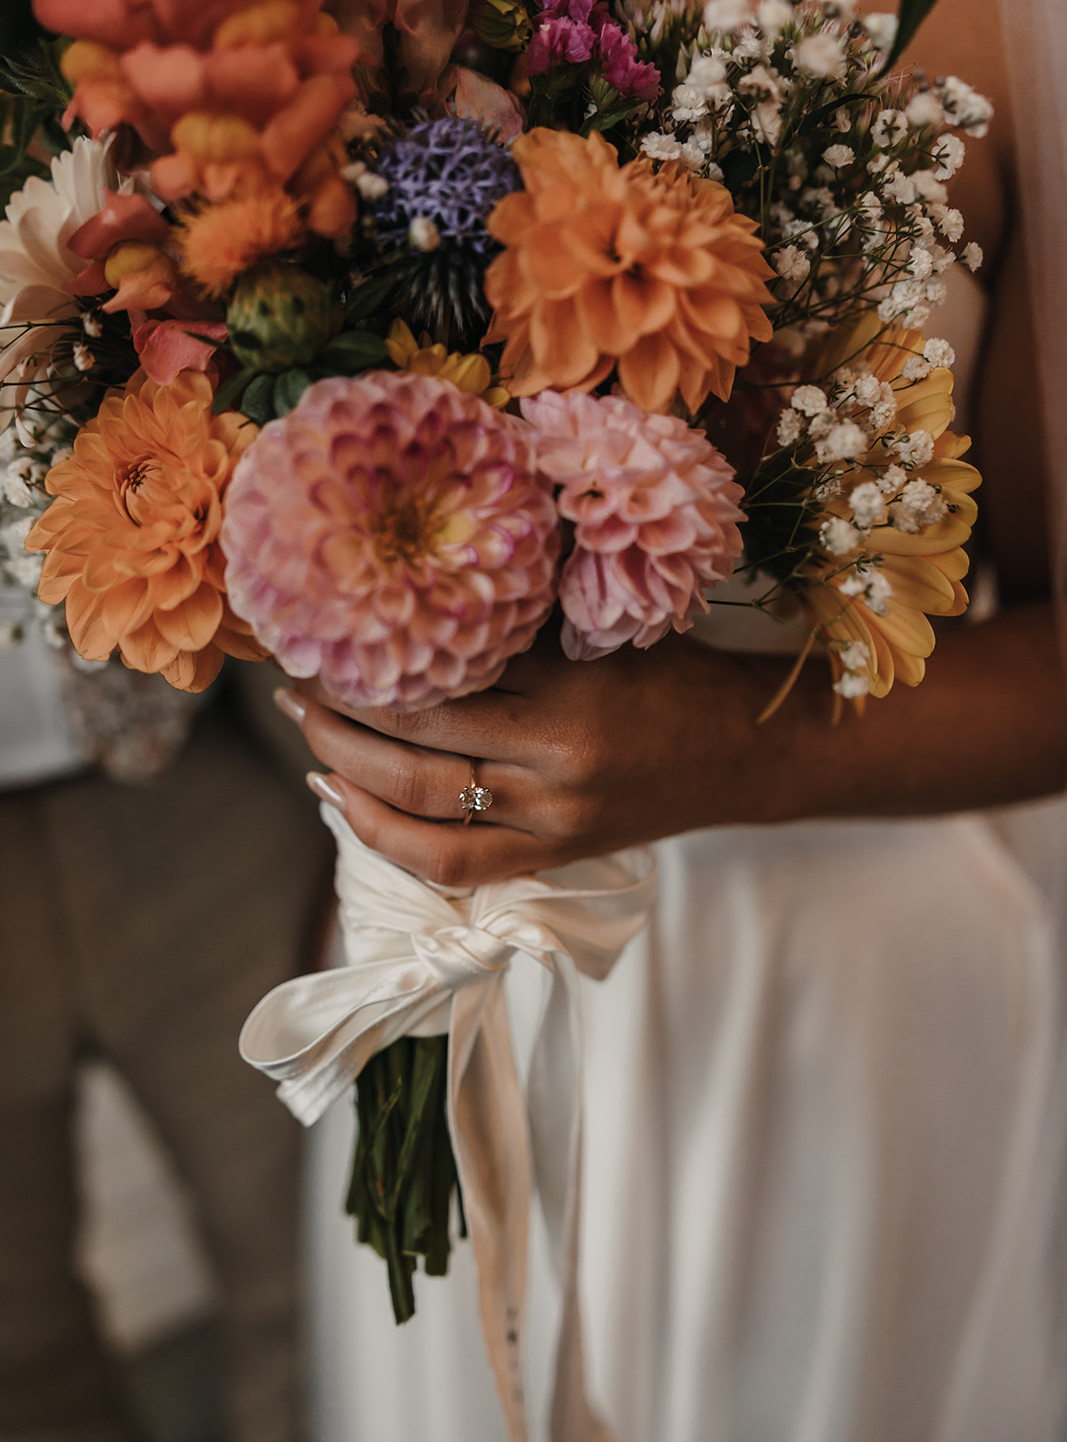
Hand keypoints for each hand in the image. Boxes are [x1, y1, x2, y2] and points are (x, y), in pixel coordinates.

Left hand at [275, 627, 778, 886]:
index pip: (446, 661)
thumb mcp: (607, 625)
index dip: (374, 643)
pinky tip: (337, 797)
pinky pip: (446, 859)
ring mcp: (551, 817)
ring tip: (304, 727)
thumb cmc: (677, 672)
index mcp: (575, 684)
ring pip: (419, 796)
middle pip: (417, 729)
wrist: (747, 753)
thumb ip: (522, 615)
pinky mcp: (550, 856)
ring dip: (346, 760)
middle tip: (295, 671)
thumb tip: (416, 582)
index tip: (328, 619)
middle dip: (340, 700)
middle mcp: (558, 757)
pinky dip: (379, 833)